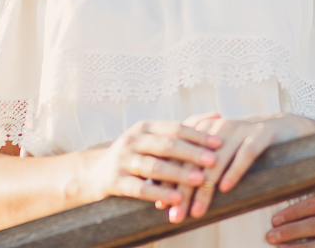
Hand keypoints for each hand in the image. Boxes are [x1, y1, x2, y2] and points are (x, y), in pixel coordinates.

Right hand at [75, 120, 221, 210]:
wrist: (94, 173)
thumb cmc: (135, 154)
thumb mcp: (154, 138)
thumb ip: (185, 128)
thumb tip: (218, 116)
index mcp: (145, 128)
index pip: (175, 129)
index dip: (198, 136)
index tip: (220, 143)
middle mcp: (133, 140)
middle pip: (166, 146)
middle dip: (192, 153)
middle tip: (214, 161)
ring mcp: (122, 160)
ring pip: (154, 167)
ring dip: (179, 174)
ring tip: (200, 180)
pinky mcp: (114, 181)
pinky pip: (139, 188)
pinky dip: (159, 192)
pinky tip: (176, 198)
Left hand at [173, 112, 314, 222]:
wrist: (283, 127)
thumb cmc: (244, 145)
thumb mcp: (218, 151)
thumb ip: (194, 167)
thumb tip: (164, 198)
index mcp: (204, 129)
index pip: (181, 156)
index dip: (169, 180)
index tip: (161, 206)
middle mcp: (219, 128)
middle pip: (195, 161)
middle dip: (183, 191)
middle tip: (176, 216)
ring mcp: (240, 129)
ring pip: (217, 161)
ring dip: (205, 189)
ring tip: (198, 211)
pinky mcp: (261, 135)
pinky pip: (245, 154)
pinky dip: (234, 171)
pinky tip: (226, 188)